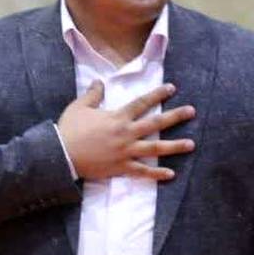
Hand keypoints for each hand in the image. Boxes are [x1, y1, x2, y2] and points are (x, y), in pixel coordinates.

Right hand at [56, 81, 194, 181]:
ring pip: (155, 148)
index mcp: (117, 117)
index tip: (172, 88)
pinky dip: (157, 173)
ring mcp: (126, 152)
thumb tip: (99, 81)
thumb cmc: (70, 129)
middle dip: (175, 117)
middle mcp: (126, 133)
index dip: (158, 94)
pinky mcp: (121, 167)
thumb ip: (93, 93)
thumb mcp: (80, 106)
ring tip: (191, 144)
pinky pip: (143, 171)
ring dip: (174, 146)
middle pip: (155, 124)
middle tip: (192, 111)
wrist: (61, 154)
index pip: (142, 103)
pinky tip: (171, 174)